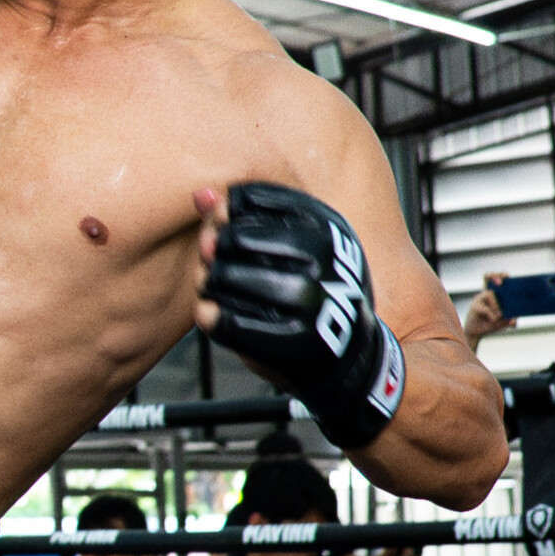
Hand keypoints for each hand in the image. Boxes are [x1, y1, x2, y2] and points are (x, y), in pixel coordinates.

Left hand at [195, 182, 404, 450]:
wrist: (354, 359)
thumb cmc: (315, 295)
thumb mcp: (295, 249)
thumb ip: (243, 219)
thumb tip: (200, 196)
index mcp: (326, 228)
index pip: (251, 200)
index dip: (223, 214)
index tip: (221, 228)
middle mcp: (323, 261)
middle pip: (231, 238)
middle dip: (211, 250)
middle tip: (210, 263)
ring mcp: (311, 303)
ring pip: (222, 277)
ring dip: (207, 283)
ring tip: (213, 288)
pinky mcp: (294, 344)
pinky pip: (228, 324)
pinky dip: (210, 318)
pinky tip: (210, 314)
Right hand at [463, 277, 511, 340]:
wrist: (477, 333)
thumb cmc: (492, 324)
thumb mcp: (506, 321)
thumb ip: (512, 319)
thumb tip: (514, 321)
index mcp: (497, 294)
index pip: (499, 278)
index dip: (502, 275)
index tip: (508, 277)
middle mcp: (488, 293)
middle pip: (489, 276)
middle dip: (496, 276)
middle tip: (501, 283)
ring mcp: (480, 298)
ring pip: (490, 293)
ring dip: (496, 305)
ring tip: (499, 314)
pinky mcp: (475, 305)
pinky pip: (485, 307)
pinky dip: (491, 314)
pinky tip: (494, 319)